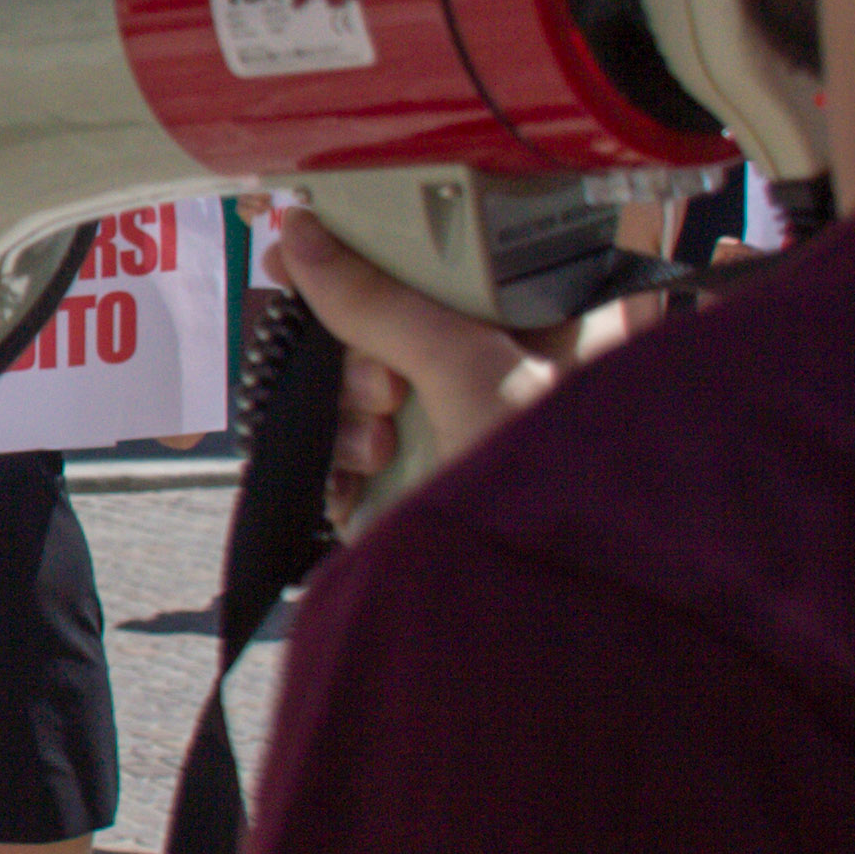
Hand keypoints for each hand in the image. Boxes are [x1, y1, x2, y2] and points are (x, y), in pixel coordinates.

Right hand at [268, 207, 581, 515]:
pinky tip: (364, 474)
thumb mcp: (469, 367)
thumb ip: (382, 300)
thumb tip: (301, 234)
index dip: (385, 246)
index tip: (316, 238)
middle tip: (385, 383)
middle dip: (367, 349)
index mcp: (553, 330)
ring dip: (351, 408)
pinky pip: (343, 448)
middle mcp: (503, 378)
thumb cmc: (552, 483)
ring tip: (383, 442)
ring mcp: (451, 438)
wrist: (536, 619)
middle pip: (392, 321)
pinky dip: (339, 457)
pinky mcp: (409, 493)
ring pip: (359, 385)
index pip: (455, 257)